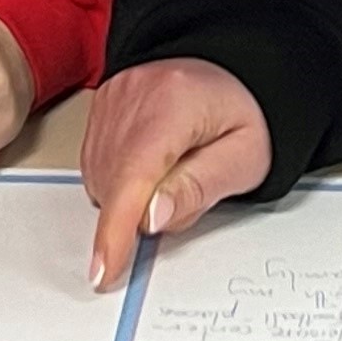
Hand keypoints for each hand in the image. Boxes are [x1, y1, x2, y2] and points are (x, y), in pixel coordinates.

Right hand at [79, 57, 272, 290]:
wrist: (234, 71)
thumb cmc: (246, 113)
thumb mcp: (244, 160)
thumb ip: (198, 189)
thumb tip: (150, 219)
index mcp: (175, 102)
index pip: (134, 174)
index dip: (116, 228)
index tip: (104, 268)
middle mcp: (135, 93)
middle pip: (115, 181)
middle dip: (141, 212)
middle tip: (187, 193)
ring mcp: (114, 96)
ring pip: (100, 176)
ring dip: (128, 197)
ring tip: (177, 172)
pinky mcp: (102, 104)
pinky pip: (95, 161)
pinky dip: (118, 180)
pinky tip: (152, 168)